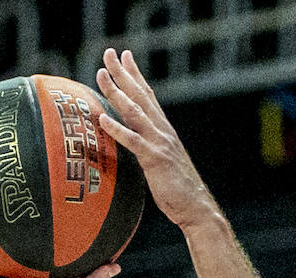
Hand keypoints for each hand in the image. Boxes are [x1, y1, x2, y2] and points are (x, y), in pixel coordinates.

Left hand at [95, 49, 217, 231]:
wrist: (195, 207)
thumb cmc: (177, 191)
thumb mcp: (161, 165)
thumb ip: (150, 151)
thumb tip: (137, 148)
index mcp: (163, 130)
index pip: (148, 96)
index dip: (136, 75)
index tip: (125, 56)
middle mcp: (162, 130)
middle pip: (140, 95)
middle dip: (123, 72)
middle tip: (109, 52)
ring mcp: (159, 143)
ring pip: (134, 111)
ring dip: (116, 92)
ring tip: (100, 75)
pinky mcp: (154, 160)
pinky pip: (133, 141)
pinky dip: (117, 128)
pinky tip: (102, 118)